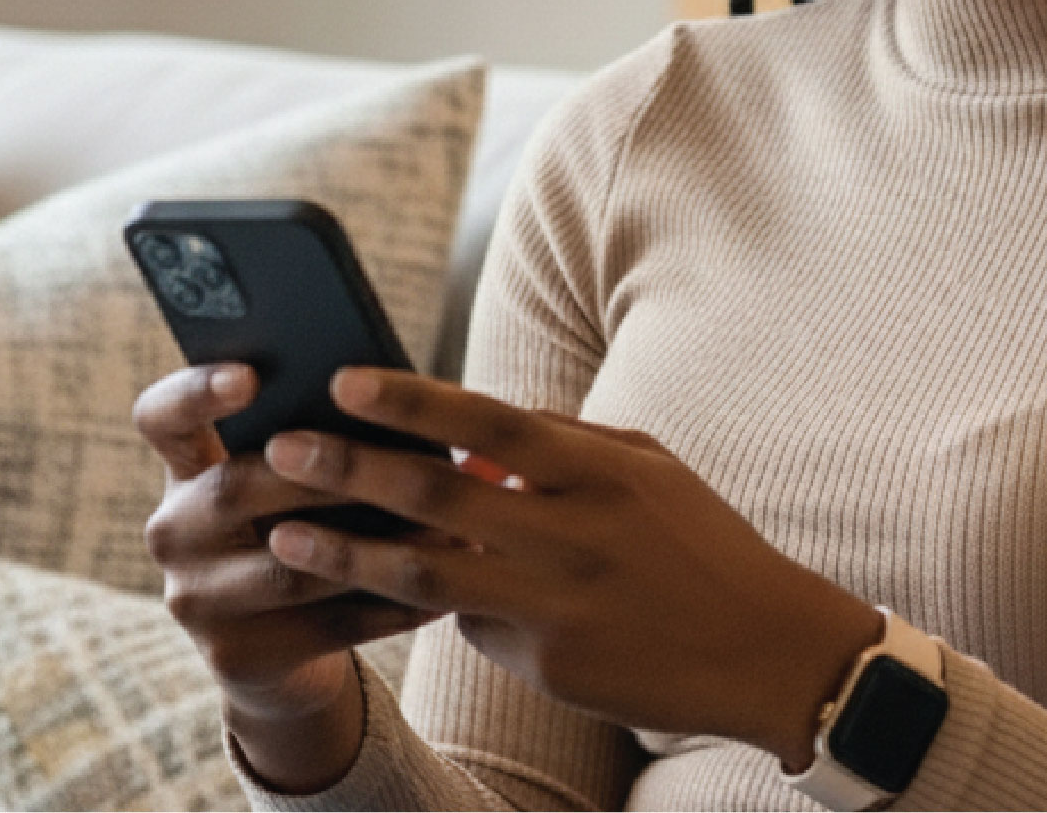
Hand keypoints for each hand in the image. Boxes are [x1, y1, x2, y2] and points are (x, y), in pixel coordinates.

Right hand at [131, 362, 443, 791]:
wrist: (282, 651)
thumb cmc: (304, 524)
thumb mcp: (291, 478)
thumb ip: (315, 432)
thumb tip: (392, 389)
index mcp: (184, 468)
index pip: (161, 415)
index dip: (196, 390)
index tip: (251, 374)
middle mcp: (173, 532)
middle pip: (235, 487)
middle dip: (321, 472)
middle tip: (388, 454)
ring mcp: (195, 601)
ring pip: (289, 566)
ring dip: (375, 543)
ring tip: (447, 519)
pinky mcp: (236, 658)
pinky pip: (327, 626)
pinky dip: (393, 602)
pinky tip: (446, 582)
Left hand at [260, 369, 881, 768]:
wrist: (764, 649)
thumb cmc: (698, 538)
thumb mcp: (643, 466)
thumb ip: (558, 443)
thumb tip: (469, 434)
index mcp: (600, 468)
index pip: (489, 420)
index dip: (412, 401)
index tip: (345, 380)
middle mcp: (573, 534)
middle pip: (438, 497)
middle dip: (350, 470)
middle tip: (282, 451)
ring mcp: (556, 605)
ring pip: (424, 575)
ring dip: (346, 550)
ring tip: (284, 533)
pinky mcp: (547, 666)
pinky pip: (468, 623)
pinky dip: (431, 599)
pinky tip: (383, 584)